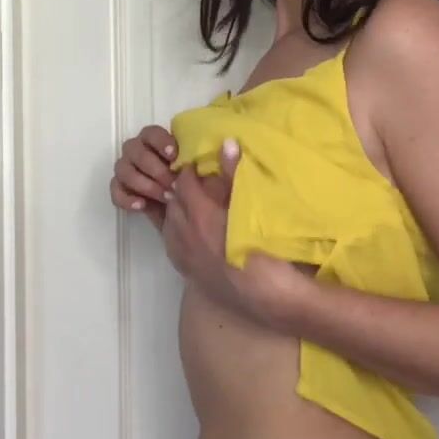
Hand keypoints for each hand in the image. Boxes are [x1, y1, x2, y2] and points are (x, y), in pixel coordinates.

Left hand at [161, 138, 309, 331]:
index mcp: (199, 215)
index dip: (190, 172)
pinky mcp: (191, 275)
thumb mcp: (251, 206)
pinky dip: (177, 234)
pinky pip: (174, 247)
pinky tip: (188, 234)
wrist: (268, 295)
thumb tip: (226, 143)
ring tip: (191, 206)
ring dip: (177, 212)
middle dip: (181, 191)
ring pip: (170, 226)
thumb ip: (235, 175)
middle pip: (173, 204)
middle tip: (194, 183)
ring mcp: (186, 257)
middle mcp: (185, 235)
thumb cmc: (264, 246)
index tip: (197, 166)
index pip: (184, 184)